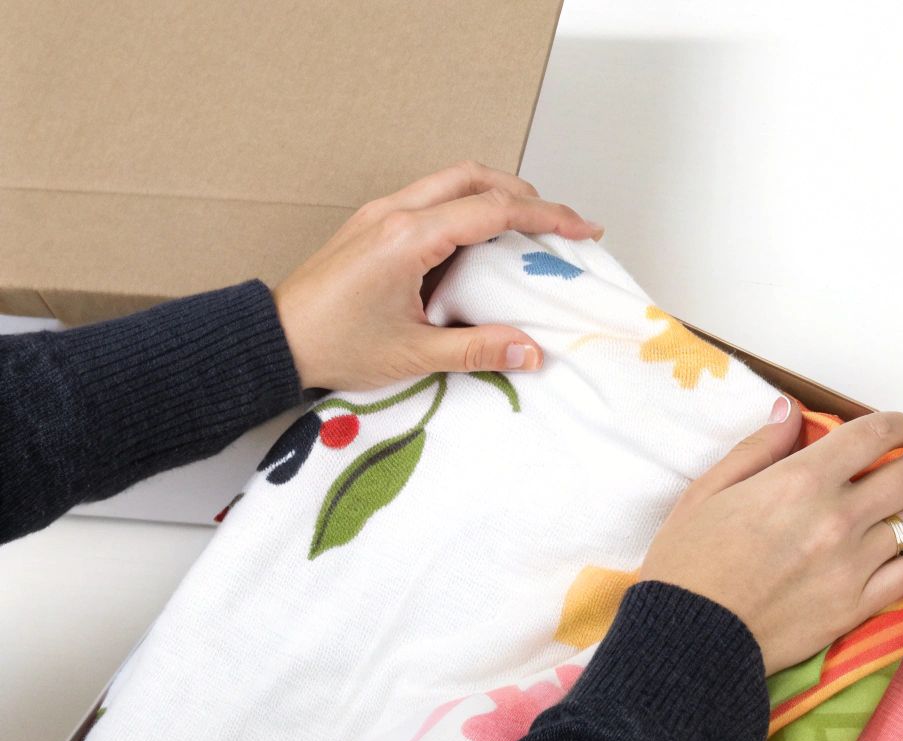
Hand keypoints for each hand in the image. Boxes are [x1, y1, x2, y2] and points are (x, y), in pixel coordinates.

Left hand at [273, 161, 602, 390]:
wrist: (273, 340)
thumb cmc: (332, 344)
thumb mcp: (414, 354)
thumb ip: (478, 349)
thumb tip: (531, 350)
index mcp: (409, 238)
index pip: (494, 210)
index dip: (547, 217)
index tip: (584, 231)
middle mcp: (395, 213)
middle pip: (476, 177)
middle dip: (528, 196)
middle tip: (563, 226)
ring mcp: (381, 213)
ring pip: (452, 180)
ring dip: (496, 195)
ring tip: (529, 230)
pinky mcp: (372, 223)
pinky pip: (430, 197)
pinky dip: (467, 206)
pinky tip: (481, 241)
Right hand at [641, 401, 902, 674]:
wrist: (689, 642)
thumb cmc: (688, 566)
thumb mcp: (708, 491)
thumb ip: (759, 448)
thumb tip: (792, 411)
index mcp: (800, 481)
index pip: (873, 436)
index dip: (902, 424)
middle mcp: (837, 517)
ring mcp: (854, 564)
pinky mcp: (859, 606)